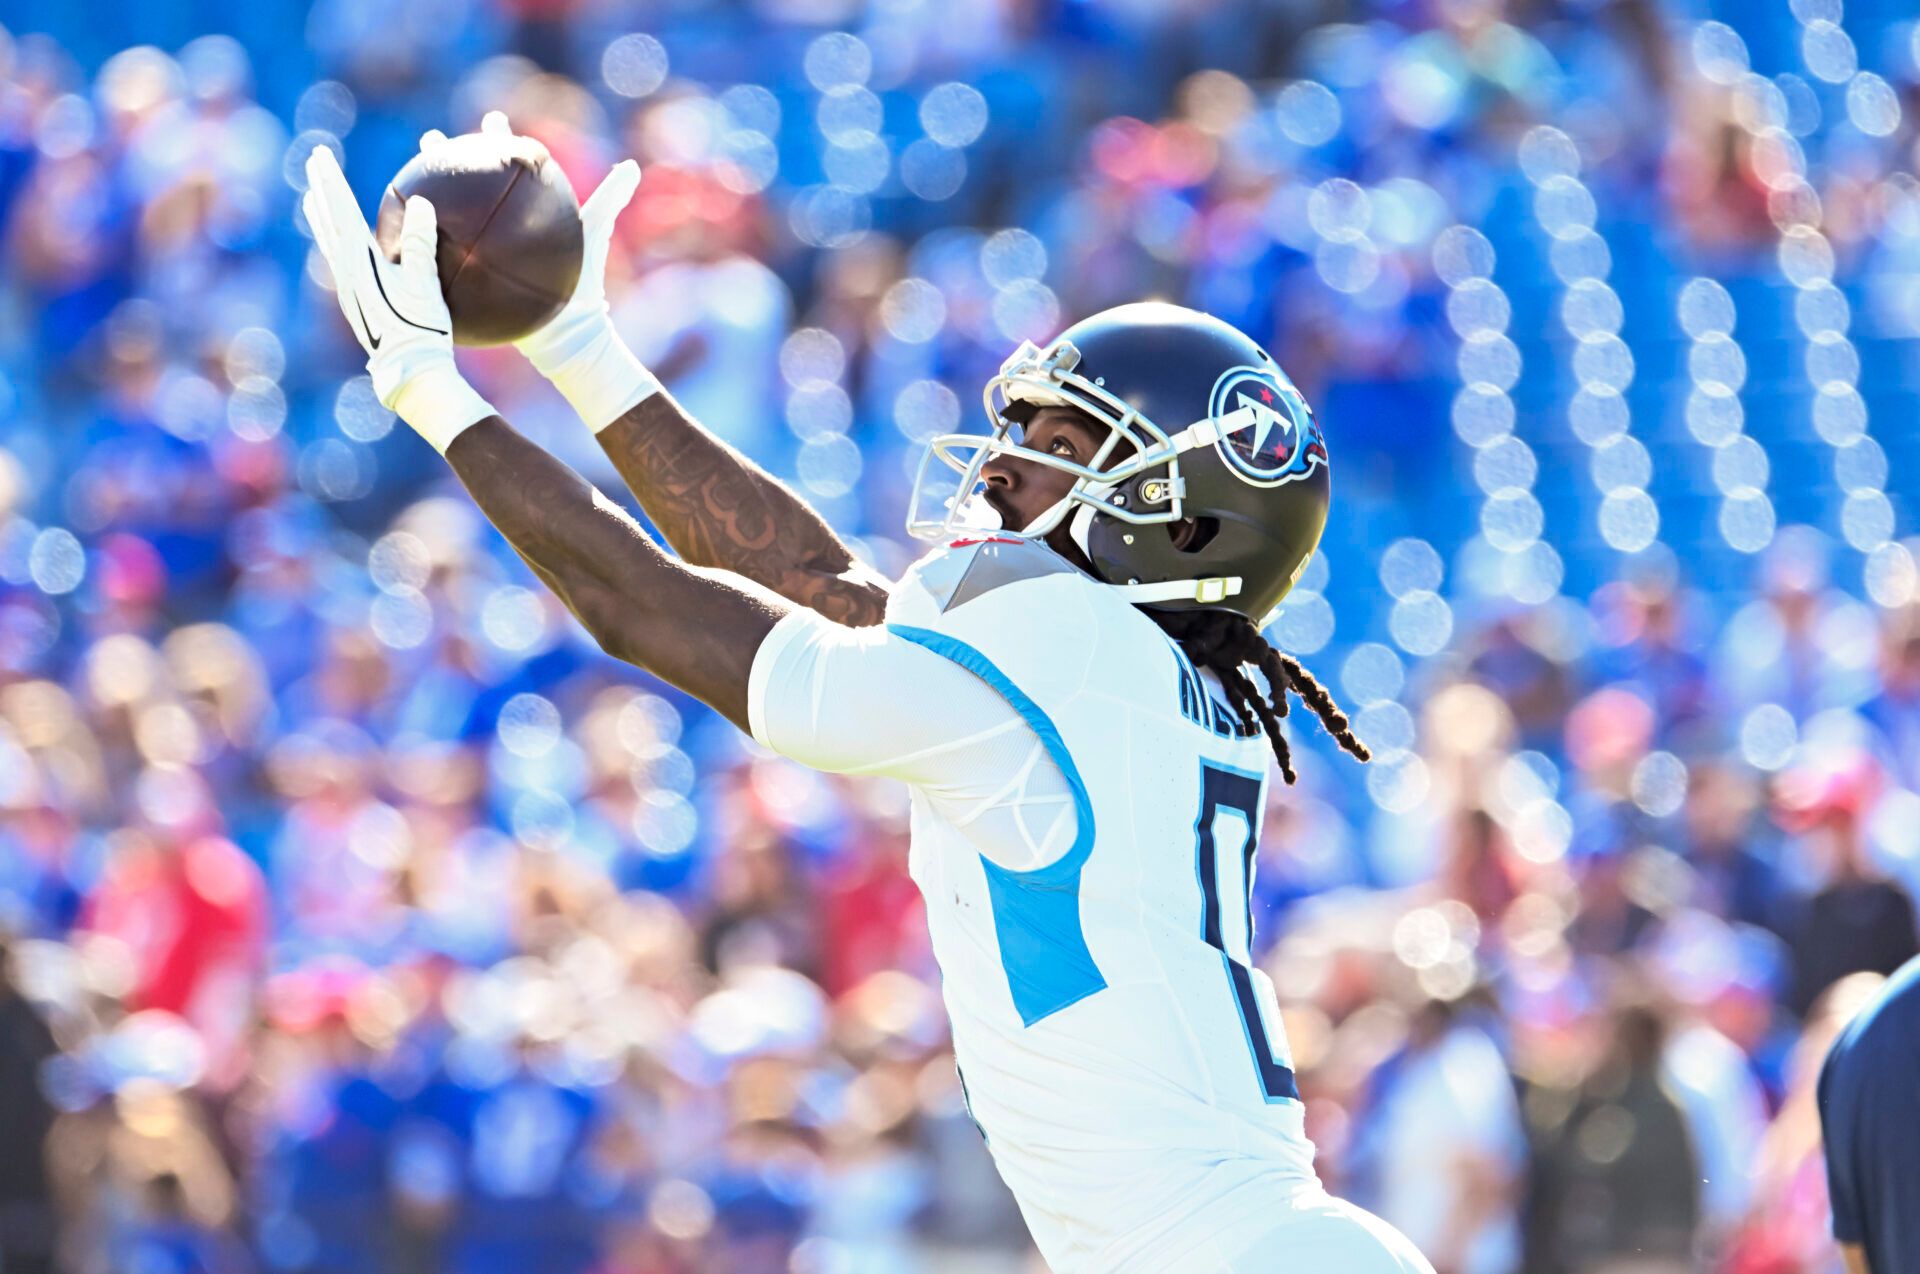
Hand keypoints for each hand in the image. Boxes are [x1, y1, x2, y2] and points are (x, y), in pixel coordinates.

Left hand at [303, 145, 492, 451]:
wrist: (409, 372)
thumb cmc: (421, 330)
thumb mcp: (426, 285)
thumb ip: (421, 244)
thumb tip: (419, 203)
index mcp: (360, 262)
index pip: (341, 211)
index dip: (331, 180)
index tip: (320, 154)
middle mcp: (347, 272)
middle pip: (328, 222)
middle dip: (322, 190)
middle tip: (313, 163)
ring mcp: (349, 289)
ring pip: (329, 243)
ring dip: (321, 217)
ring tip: (312, 198)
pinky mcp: (357, 303)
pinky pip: (339, 261)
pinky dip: (335, 241)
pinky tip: (342, 244)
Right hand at [412, 112, 653, 429]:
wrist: (567, 331)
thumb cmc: (582, 282)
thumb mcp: (594, 234)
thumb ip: (610, 197)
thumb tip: (631, 166)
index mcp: (529, 208)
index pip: (512, 163)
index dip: (501, 138)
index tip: (492, 117)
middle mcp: (503, 226)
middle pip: (472, 185)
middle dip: (450, 160)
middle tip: (433, 140)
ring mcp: (486, 251)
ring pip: (451, 219)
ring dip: (428, 200)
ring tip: (407, 179)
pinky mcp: (474, 276)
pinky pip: (446, 258)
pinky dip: (427, 246)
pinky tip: (405, 235)